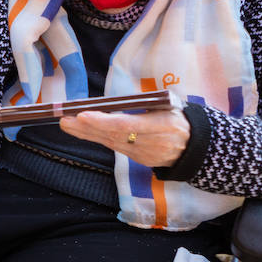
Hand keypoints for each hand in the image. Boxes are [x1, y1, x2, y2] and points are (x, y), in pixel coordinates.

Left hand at [59, 108, 189, 168]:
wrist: (196, 147)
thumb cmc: (179, 118)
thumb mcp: (170, 107)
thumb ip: (146, 105)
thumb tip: (115, 101)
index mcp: (163, 126)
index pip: (127, 125)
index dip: (104, 122)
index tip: (83, 115)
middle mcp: (152, 143)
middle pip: (114, 136)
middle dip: (87, 128)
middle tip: (65, 119)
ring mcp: (144, 154)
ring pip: (111, 143)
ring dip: (86, 134)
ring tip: (67, 123)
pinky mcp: (139, 159)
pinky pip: (115, 147)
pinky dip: (97, 138)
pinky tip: (81, 131)